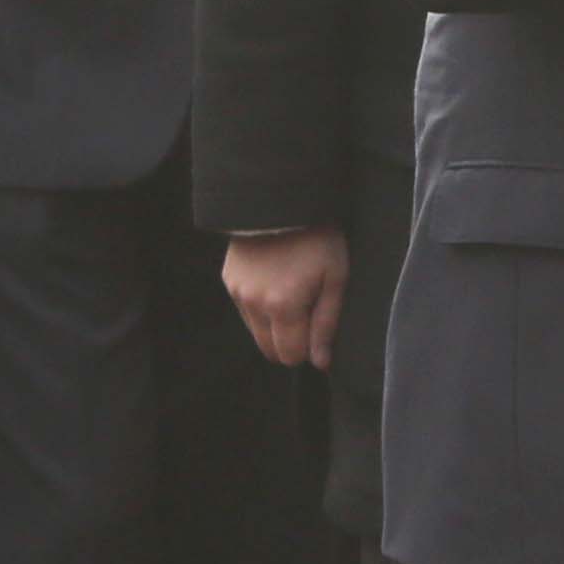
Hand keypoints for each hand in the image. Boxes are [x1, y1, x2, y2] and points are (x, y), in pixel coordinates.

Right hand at [225, 227, 349, 369]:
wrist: (282, 201)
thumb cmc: (318, 240)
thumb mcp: (335, 279)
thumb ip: (326, 324)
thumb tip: (320, 363)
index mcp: (282, 306)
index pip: (289, 356)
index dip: (306, 351)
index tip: (317, 330)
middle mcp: (253, 304)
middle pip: (268, 349)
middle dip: (289, 341)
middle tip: (307, 312)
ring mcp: (237, 291)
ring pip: (256, 330)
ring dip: (273, 323)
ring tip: (291, 291)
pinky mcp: (228, 279)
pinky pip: (245, 308)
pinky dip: (260, 304)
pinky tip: (275, 279)